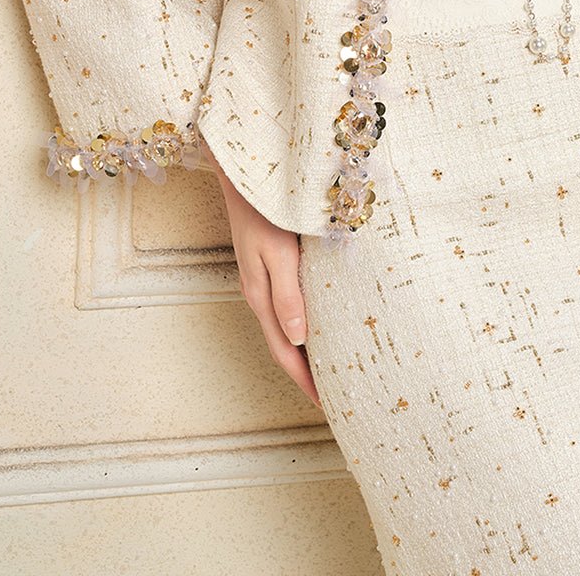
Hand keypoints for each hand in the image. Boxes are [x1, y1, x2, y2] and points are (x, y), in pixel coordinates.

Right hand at [204, 143, 321, 408]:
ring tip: (330, 369)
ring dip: (305, 352)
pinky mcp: (271, 264)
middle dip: (306, 375)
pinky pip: (288, 306)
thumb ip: (288, 295)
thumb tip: (299, 342)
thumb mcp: (278, 253)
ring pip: (286, 327)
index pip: (286, 352)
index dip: (305, 381)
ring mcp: (263, 279)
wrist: (244, 174)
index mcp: (262, 297)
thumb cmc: (264, 210)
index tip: (327, 405)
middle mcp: (261, 294)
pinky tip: (319, 323)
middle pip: (285, 346)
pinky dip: (304, 325)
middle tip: (335, 397)